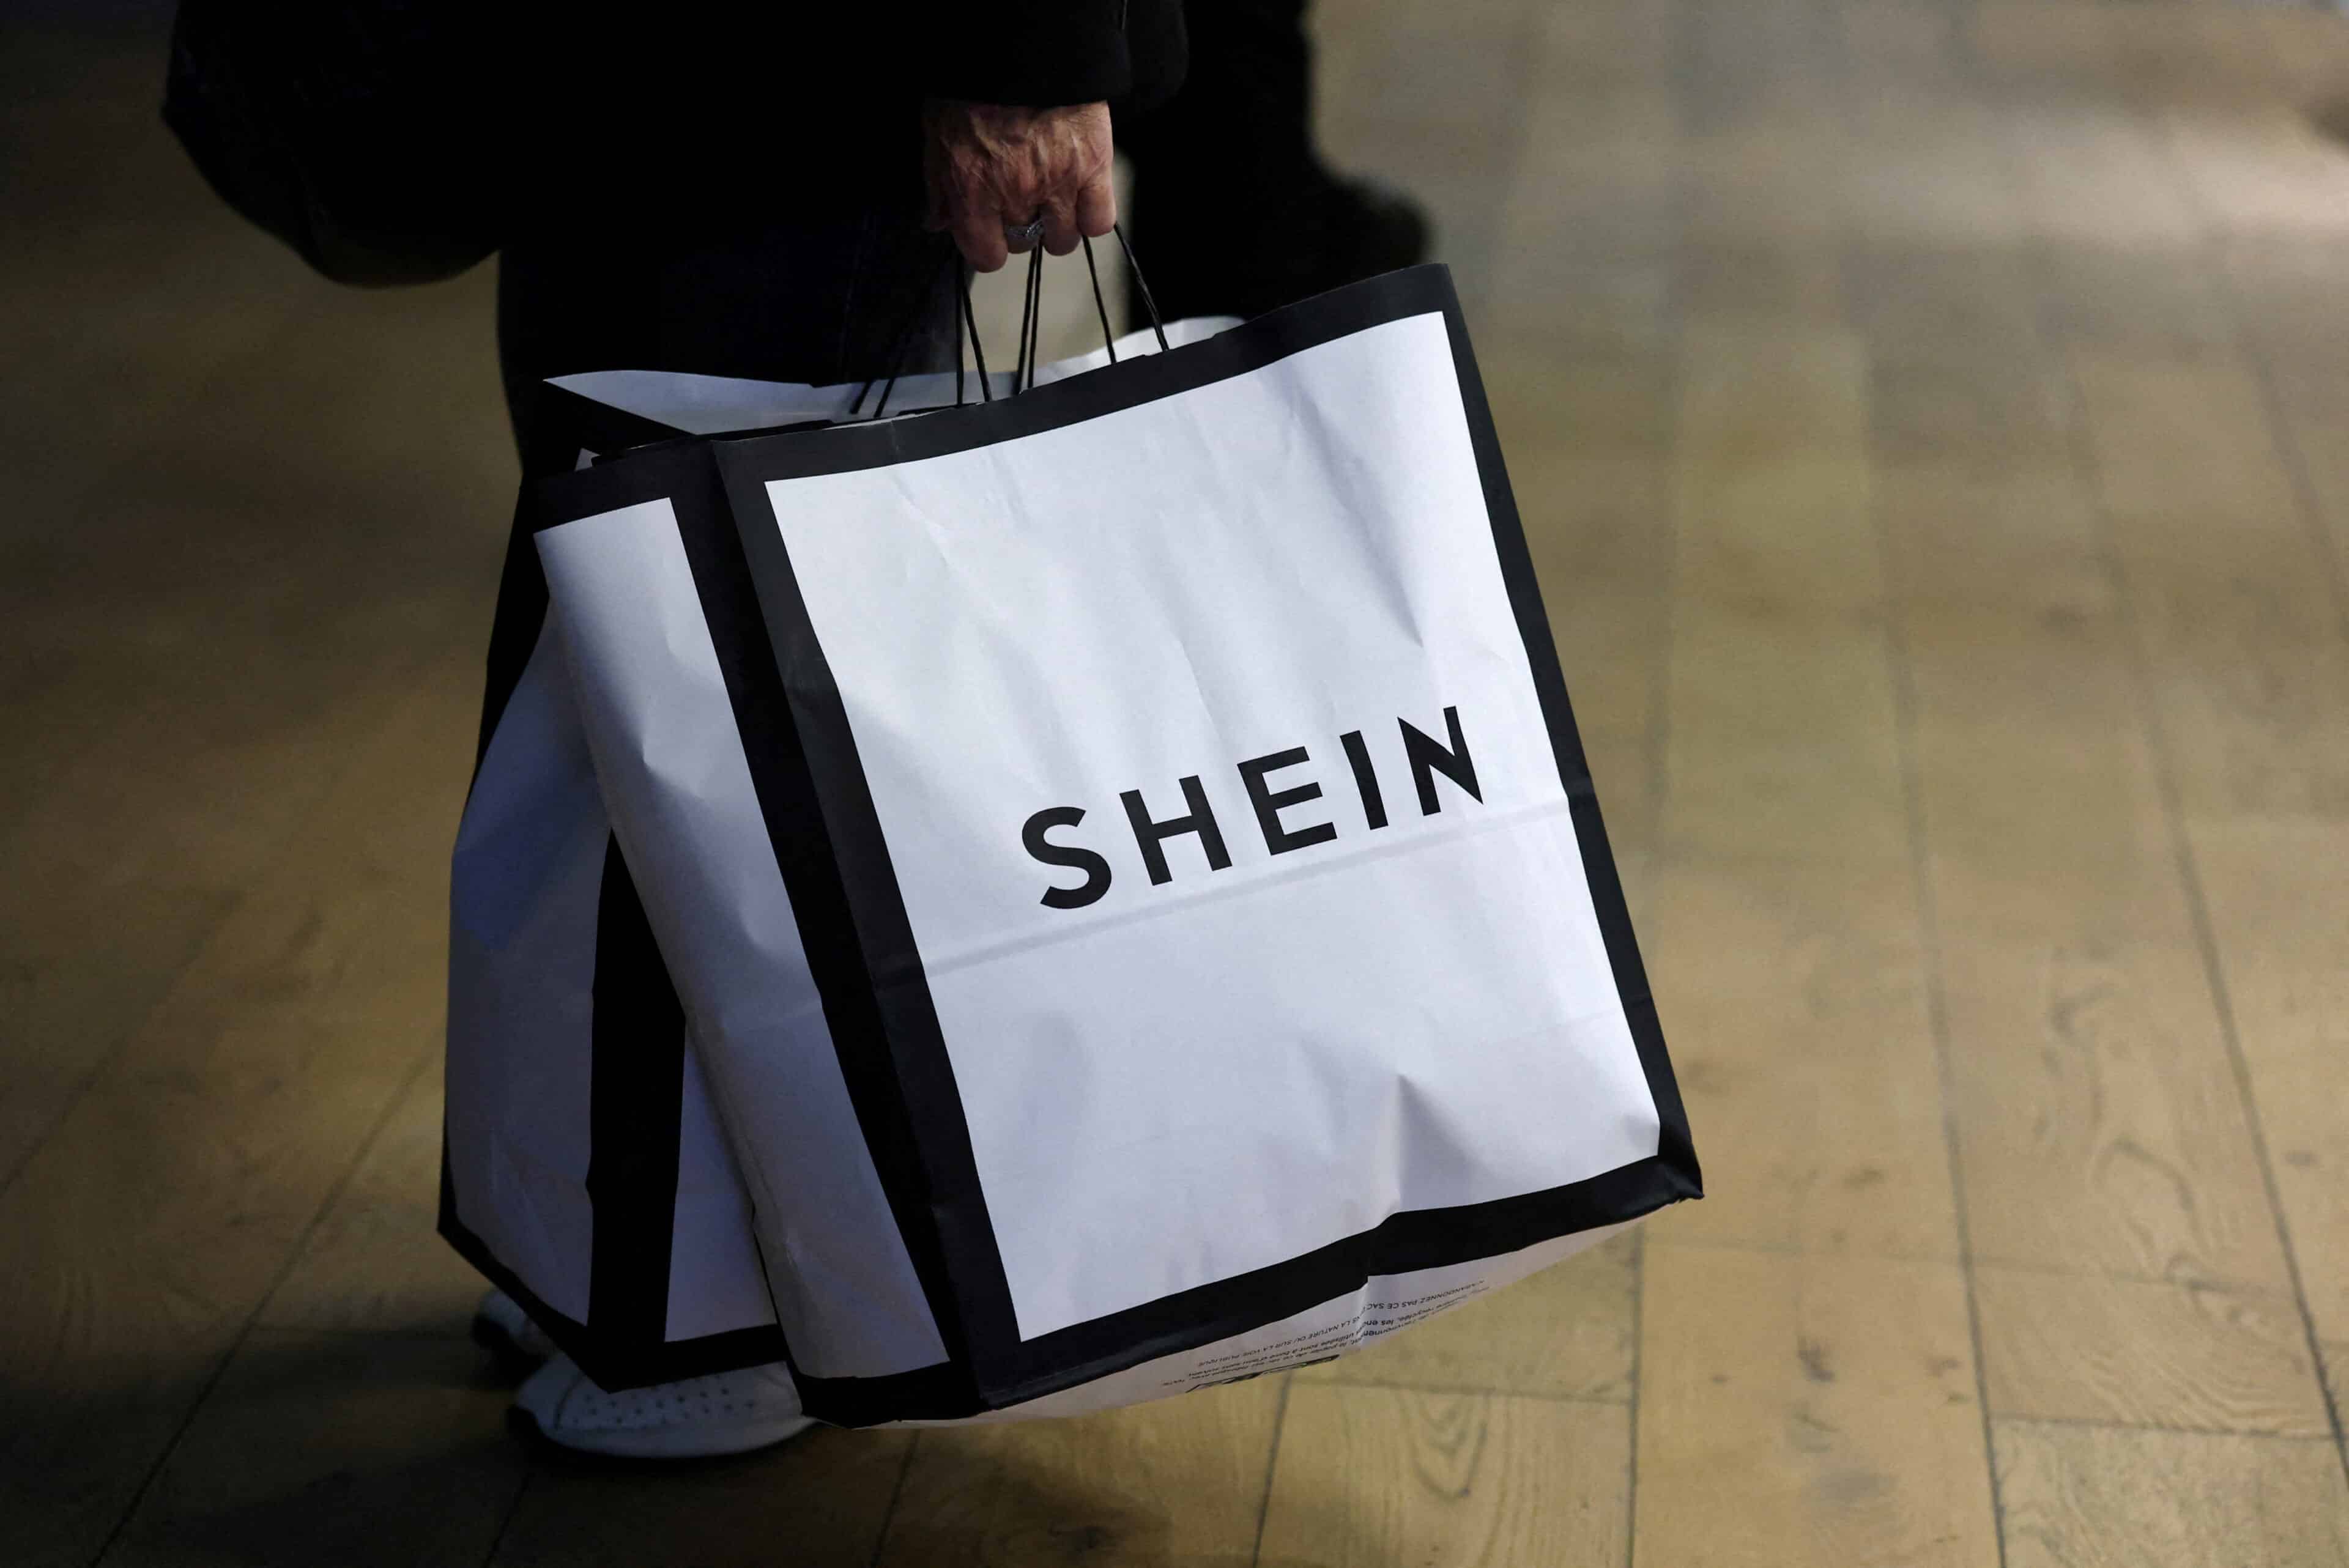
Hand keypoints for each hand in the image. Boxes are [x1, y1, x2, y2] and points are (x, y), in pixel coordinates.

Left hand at [923, 99, 1115, 272]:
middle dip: (1021, 229)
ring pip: (1063, 240)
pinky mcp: (1093, 167)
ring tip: (1054, 201)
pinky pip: (1100, 220)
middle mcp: (1015, 196)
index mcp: (973, 191)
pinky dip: (1092, 216)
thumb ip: (938, 184)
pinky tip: (1083, 200)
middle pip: (1025, 245)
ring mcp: (1058, 185)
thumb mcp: (937, 132)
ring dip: (1058, 226)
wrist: (1021, 47)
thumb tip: (936, 221)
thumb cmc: (974, 84)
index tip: (991, 233)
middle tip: (1022, 202)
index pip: (986, 256)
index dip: (989, 246)